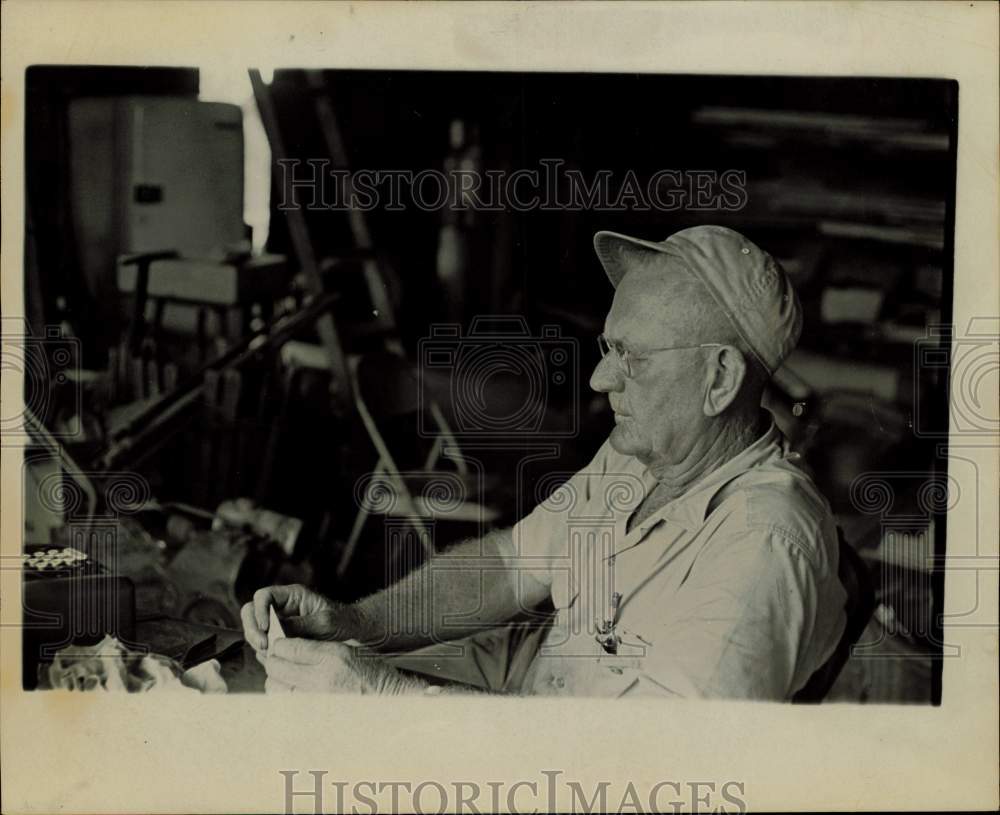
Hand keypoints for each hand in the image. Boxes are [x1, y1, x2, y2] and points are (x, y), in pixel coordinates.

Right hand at [240, 584, 359, 652]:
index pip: (264, 596)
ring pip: (253, 628)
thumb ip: (302, 625)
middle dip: (253, 629)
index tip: (266, 628)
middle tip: (264, 646)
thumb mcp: (325, 622)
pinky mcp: (279, 637)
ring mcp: (278, 622)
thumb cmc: (341, 621)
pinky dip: (263, 651)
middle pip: (251, 611)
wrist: (350, 632)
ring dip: (257, 642)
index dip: (259, 611)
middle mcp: (281, 607)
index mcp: (292, 596)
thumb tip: (278, 631)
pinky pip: (262, 642)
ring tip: (271, 655)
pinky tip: (274, 659)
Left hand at [263, 638, 418, 694]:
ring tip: (286, 677)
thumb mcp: (345, 651)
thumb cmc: (371, 674)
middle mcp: (321, 679)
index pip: (288, 647)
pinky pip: (284, 705)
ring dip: (276, 679)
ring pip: (275, 687)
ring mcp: (315, 701)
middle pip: (276, 667)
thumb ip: (314, 650)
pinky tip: (292, 693)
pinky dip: (282, 697)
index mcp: (331, 657)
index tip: (282, 646)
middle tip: (280, 660)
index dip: (280, 645)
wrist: (390, 701)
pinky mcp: (312, 716)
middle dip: (274, 661)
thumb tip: (284, 648)